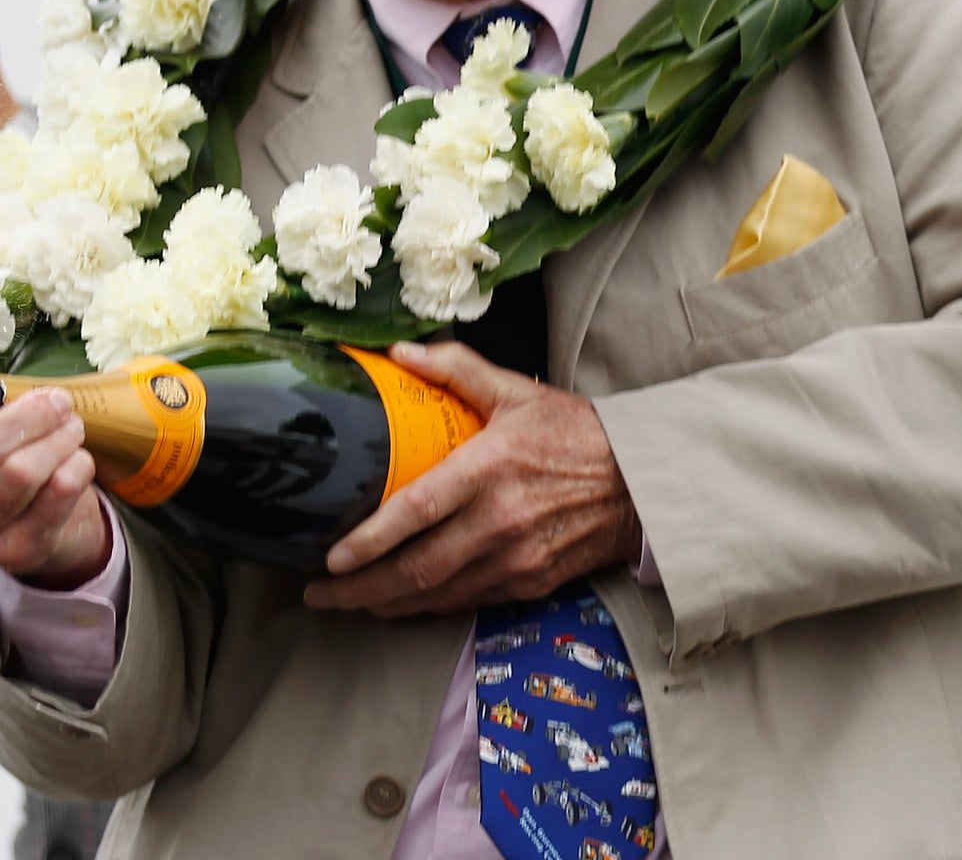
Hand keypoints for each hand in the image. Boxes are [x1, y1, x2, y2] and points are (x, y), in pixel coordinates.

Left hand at [302, 342, 642, 617]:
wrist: (643, 484)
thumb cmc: (578, 433)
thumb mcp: (516, 391)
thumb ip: (456, 368)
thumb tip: (400, 353)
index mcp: (490, 469)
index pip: (417, 512)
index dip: (370, 540)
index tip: (331, 556)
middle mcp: (499, 522)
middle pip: (417, 570)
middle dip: (359, 589)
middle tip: (318, 592)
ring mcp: (515, 560)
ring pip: (438, 596)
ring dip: (387, 604)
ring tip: (347, 601)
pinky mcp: (529, 583)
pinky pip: (467, 602)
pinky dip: (428, 607)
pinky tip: (401, 603)